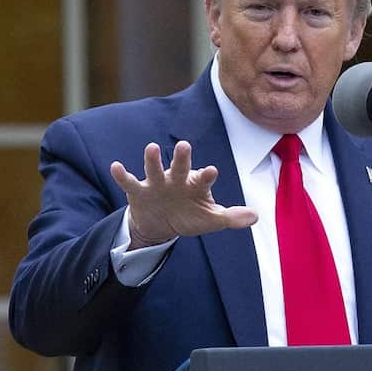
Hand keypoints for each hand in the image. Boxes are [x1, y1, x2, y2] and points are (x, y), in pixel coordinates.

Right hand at [110, 141, 257, 248]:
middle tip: (184, 145)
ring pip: (154, 169)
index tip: (211, 171)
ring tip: (150, 147)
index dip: (206, 175)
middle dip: (182, 157)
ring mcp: (156, 183)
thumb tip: (255, 216)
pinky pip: (129, 182)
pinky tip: (115, 166)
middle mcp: (176, 179)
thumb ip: (231, 218)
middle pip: (180, 166)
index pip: (203, 178)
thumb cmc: (189, 216)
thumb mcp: (211, 220)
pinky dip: (122, 175)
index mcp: (195, 184)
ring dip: (152, 160)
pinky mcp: (138, 191)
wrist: (160, 225)